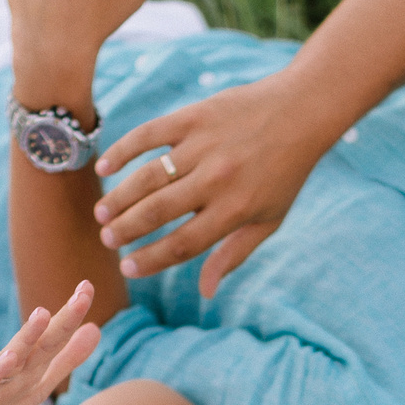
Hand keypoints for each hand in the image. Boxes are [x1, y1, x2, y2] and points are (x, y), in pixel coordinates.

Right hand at [0, 282, 101, 404]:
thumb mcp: (40, 383)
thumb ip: (67, 360)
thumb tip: (96, 328)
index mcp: (32, 365)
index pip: (56, 337)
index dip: (72, 314)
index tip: (89, 286)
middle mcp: (14, 367)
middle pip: (43, 342)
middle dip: (64, 319)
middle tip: (84, 292)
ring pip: (14, 356)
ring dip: (28, 336)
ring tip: (43, 314)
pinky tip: (10, 357)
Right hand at [92, 66, 339, 293]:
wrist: (301, 111)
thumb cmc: (284, 173)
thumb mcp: (269, 219)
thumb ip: (234, 255)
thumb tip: (205, 293)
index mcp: (235, 210)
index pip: (183, 244)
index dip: (150, 260)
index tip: (127, 269)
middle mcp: (217, 179)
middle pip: (158, 212)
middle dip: (125, 230)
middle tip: (108, 239)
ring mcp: (204, 146)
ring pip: (148, 177)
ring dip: (119, 198)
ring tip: (102, 214)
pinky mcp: (194, 117)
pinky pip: (148, 135)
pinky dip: (123, 151)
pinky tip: (104, 168)